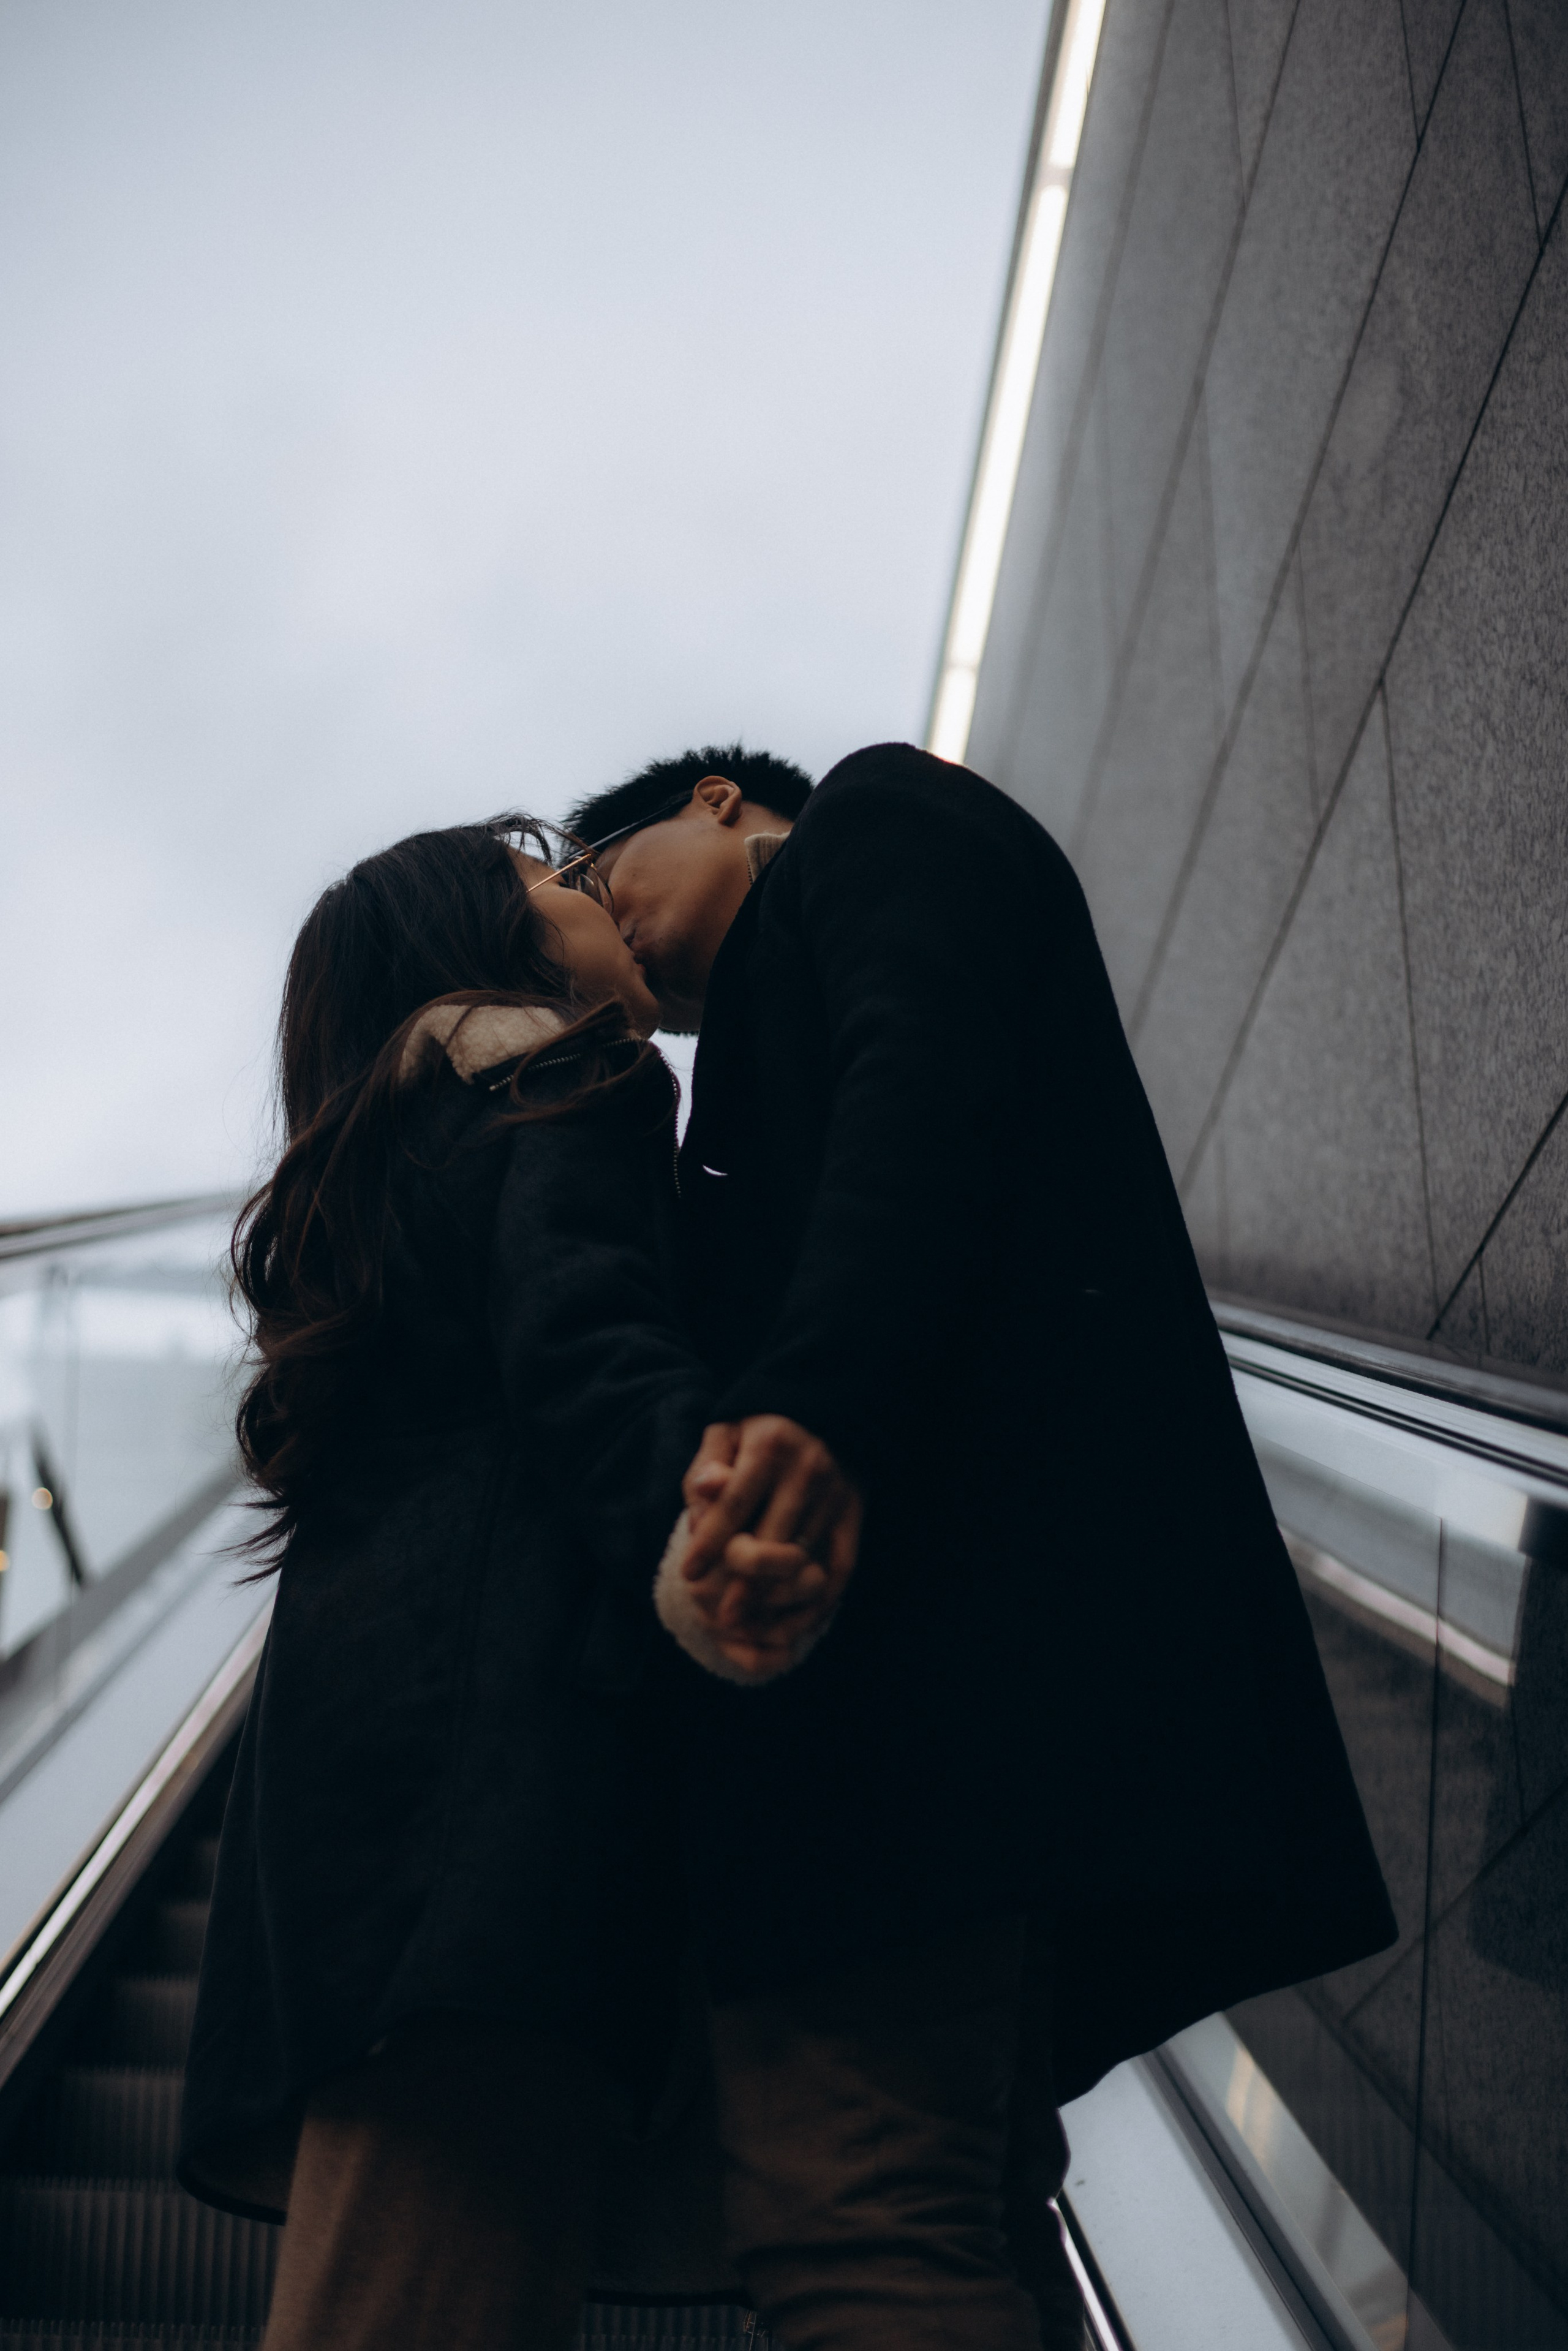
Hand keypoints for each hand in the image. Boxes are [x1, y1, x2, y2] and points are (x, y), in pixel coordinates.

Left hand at [680, 1417, 861, 1670]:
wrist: (826, 1407)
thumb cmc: (761, 1428)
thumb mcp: (727, 1430)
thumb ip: (709, 1463)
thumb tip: (705, 1492)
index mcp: (770, 1446)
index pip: (735, 1503)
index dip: (710, 1543)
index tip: (689, 1575)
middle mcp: (808, 1469)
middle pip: (772, 1539)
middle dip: (744, 1583)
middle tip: (722, 1616)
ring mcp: (837, 1492)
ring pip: (804, 1557)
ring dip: (776, 1597)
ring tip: (750, 1624)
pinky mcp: (856, 1510)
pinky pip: (842, 1564)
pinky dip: (821, 1599)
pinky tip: (797, 1621)